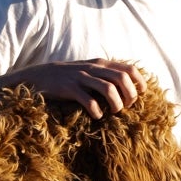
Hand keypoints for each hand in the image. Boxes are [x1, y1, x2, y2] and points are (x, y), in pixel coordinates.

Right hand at [16, 59, 145, 118]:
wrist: (40, 76)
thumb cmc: (69, 77)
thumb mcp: (89, 70)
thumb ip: (106, 74)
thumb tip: (129, 86)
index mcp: (101, 64)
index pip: (129, 69)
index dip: (139, 82)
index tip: (140, 95)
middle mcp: (93, 68)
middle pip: (122, 79)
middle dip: (129, 95)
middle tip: (126, 106)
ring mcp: (81, 78)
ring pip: (108, 89)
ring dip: (116, 104)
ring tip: (113, 112)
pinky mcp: (69, 89)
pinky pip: (88, 100)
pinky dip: (97, 111)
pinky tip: (96, 115)